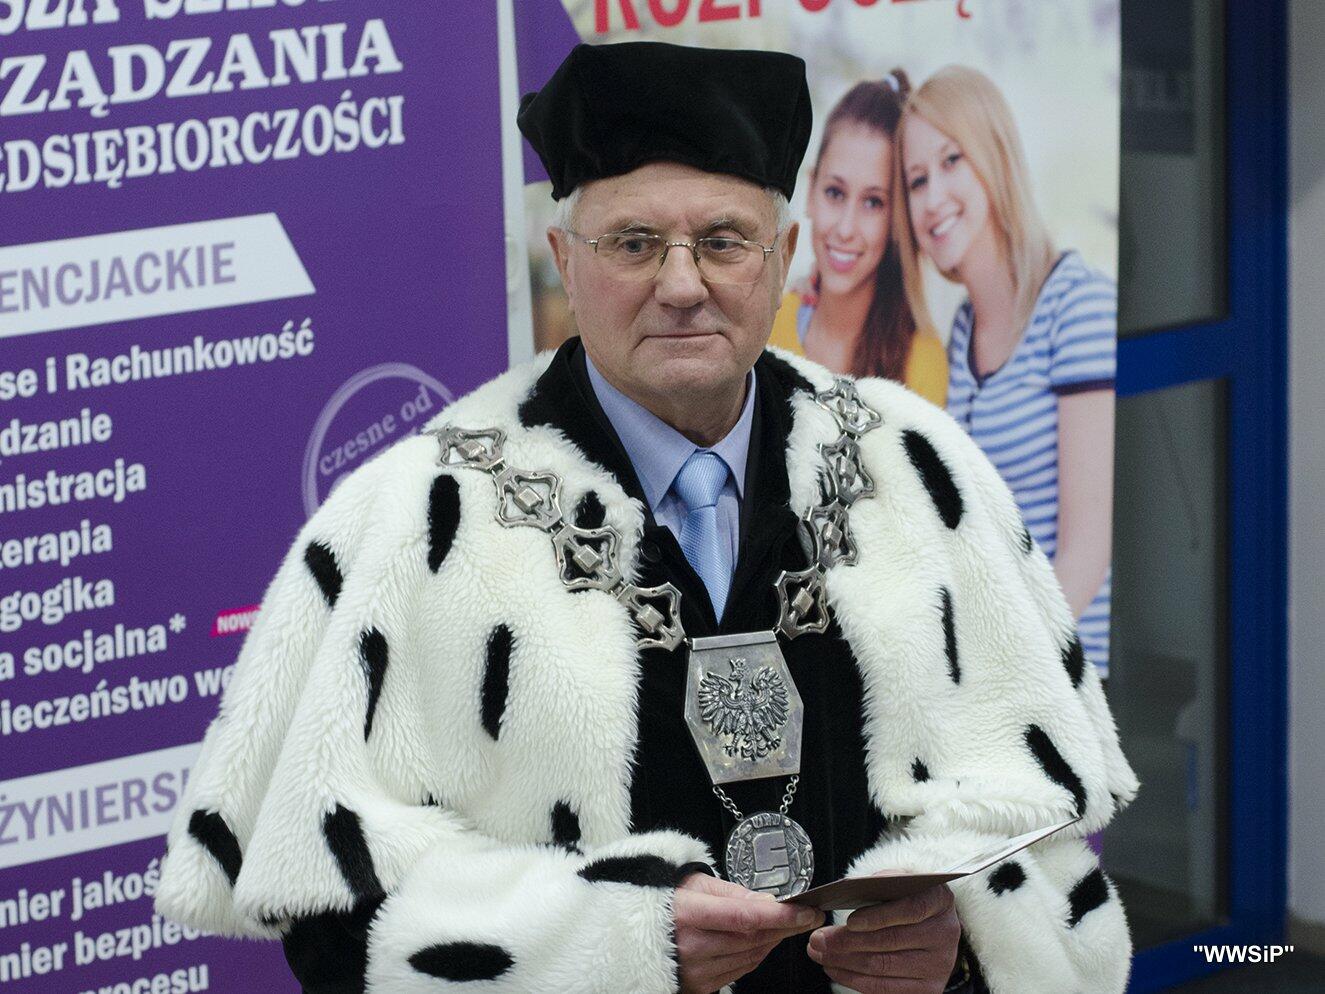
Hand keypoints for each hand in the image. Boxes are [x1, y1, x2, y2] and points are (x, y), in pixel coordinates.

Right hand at [673, 872, 825, 993]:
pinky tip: (761, 940)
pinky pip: (740, 970)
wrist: (636, 928)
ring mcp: (695, 970)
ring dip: (773, 940)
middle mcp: (691, 946)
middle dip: (785, 926)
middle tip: (805, 915)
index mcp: (688, 914)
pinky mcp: (700, 985)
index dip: (780, 916)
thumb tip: (768, 902)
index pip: (744, 917)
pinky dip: (756, 954)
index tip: (806, 911)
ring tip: (783, 923)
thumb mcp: (696, 883)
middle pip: (752, 939)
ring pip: (751, 957)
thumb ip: (734, 893)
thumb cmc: (667, 900)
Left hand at [806, 884, 960, 992]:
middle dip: (848, 941)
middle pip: (892, 942)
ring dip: (845, 962)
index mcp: (939, 900)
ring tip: (820, 953)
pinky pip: (885, 989)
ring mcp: (940, 965)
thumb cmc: (906, 898)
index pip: (910, 909)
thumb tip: (846, 892)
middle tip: (818, 939)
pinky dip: (854, 979)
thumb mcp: (898, 883)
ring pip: (884, 966)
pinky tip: (835, 969)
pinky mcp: (929, 988)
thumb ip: (879, 884)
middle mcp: (945, 934)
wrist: (930, 923)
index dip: (879, 917)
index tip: (850, 921)